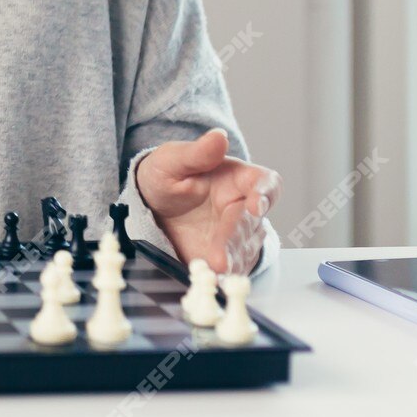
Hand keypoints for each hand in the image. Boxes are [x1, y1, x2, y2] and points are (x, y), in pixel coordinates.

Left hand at [134, 129, 277, 273]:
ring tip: (214, 271)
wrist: (150, 205)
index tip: (255, 206)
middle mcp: (244, 208)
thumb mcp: (172, 160)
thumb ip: (196, 153)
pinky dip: (224, 274)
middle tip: (219, 256)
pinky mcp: (227, 256)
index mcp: (240, 178)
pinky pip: (233, 267)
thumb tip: (218, 137)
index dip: (264, 194)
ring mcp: (237, 235)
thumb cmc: (166, 176)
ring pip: (244, 249)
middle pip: (251, 223)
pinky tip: (212, 279)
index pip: (265, 184)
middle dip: (235, 240)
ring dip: (231, 260)